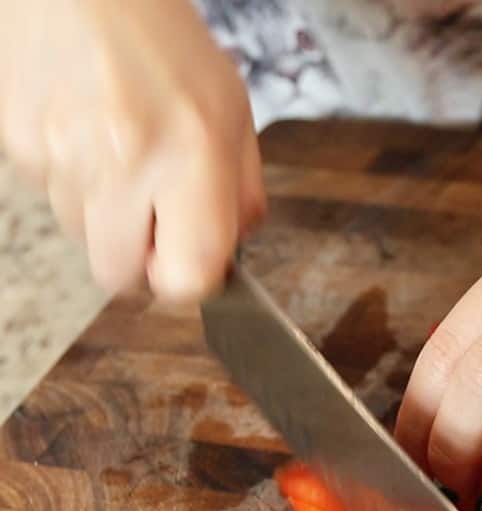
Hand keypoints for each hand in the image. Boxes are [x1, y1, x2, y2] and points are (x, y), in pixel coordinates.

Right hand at [0, 0, 264, 301]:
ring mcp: (62, 157)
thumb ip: (243, 191)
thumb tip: (233, 253)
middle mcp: (123, 163)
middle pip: (120, 278)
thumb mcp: (232, 110)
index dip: (191, 282)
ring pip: (83, 239)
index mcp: (191, 156)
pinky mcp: (19, 147)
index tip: (194, 263)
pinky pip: (51, 198)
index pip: (187, 278)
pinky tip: (88, 134)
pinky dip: (73, 182)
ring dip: (108, 218)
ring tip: (123, 157)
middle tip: (158, 224)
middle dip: (142, 264)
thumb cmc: (162, 40)